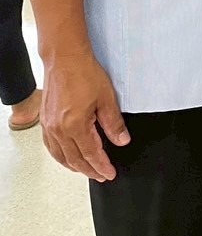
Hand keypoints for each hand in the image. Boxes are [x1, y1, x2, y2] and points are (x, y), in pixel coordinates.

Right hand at [39, 53, 128, 182]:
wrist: (65, 59)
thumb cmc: (85, 74)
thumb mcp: (107, 99)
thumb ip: (114, 124)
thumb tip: (121, 141)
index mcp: (75, 126)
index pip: (91, 154)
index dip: (102, 166)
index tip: (110, 174)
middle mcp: (58, 130)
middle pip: (75, 159)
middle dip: (89, 170)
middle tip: (102, 176)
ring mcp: (49, 126)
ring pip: (61, 155)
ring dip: (74, 166)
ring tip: (87, 170)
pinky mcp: (45, 120)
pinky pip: (51, 146)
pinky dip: (61, 156)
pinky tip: (67, 157)